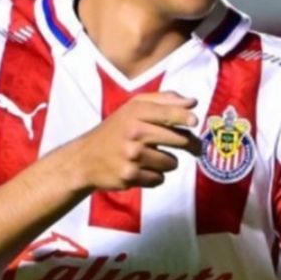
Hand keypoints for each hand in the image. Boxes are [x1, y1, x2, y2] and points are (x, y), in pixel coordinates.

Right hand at [73, 92, 201, 190]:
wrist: (85, 159)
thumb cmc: (115, 131)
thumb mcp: (133, 108)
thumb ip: (164, 101)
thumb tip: (192, 102)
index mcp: (135, 112)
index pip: (168, 113)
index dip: (185, 117)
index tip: (195, 122)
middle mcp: (134, 132)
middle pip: (179, 140)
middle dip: (190, 145)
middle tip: (194, 147)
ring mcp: (132, 155)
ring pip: (171, 163)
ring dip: (168, 163)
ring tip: (153, 158)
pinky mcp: (130, 176)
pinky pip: (159, 179)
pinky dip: (155, 176)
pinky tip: (142, 170)